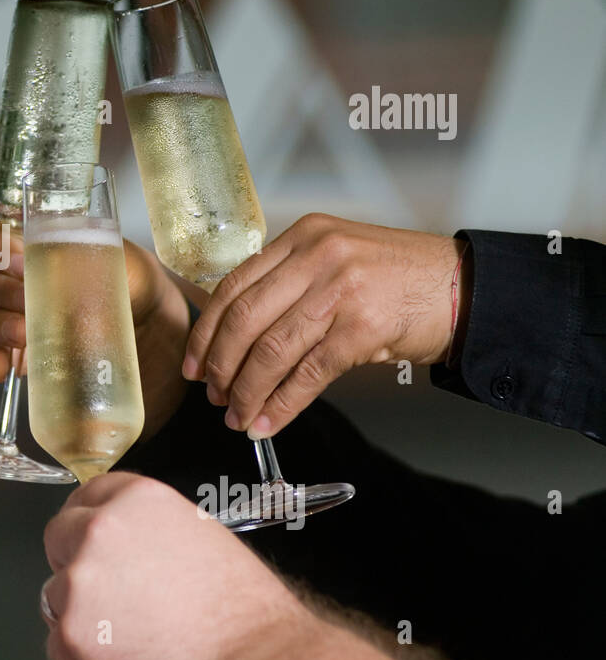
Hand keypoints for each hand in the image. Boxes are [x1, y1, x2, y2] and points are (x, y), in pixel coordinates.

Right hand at [0, 218, 189, 437]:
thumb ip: (88, 254)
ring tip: (22, 336)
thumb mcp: (116, 257)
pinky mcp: (14, 346)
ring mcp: (6, 310)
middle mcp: (10, 272)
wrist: (148, 322)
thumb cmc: (128, 278)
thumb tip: (68, 265)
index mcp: (32, 237)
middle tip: (24, 301)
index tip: (18, 262)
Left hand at [41, 472, 319, 659]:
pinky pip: (59, 639)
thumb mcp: (197, 534)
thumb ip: (148, 525)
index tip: (86, 530)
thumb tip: (123, 536)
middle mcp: (100, 531)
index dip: (88, 515)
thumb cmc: (238, 609)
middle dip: (73, 557)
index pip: (89, 492)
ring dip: (80, 608)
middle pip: (60, 535)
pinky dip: (81, 649)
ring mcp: (80, 583)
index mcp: (136, 499)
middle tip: (105, 586)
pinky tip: (122, 652)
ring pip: (57, 592)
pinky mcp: (73, 633)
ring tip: (130, 627)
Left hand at [183, 214, 465, 439]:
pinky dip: (282, 405)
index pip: (233, 286)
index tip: (193, 362)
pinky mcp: (363, 327)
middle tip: (213, 395)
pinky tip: (268, 422)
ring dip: (248, 392)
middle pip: (245, 320)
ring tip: (238, 415)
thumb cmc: (398, 279)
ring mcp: (341, 290)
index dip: (206, 331)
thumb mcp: (335, 261)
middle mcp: (318, 257)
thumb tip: (234, 338)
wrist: (465, 288)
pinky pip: (308, 374)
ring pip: (271, 350)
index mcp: (303, 237)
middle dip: (221, 365)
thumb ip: (289, 284)